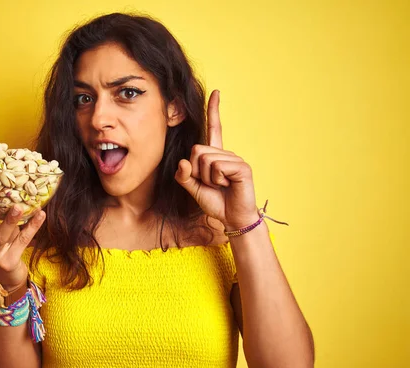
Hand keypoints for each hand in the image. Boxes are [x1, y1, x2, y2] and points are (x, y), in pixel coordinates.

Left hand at [174, 90, 258, 230]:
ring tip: (220, 186)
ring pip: (205, 160)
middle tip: (211, 184)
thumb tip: (183, 162)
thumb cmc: (215, 202)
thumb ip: (184, 175)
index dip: (214, 110)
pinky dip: (217, 180)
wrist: (231, 218)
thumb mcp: (193, 188)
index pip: (214, 128)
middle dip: (197, 171)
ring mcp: (234, 159)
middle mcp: (225, 153)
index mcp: (214, 155)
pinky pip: (217, 167)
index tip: (216, 92)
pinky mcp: (241, 167)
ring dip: (207, 179)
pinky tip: (228, 186)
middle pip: (196, 150)